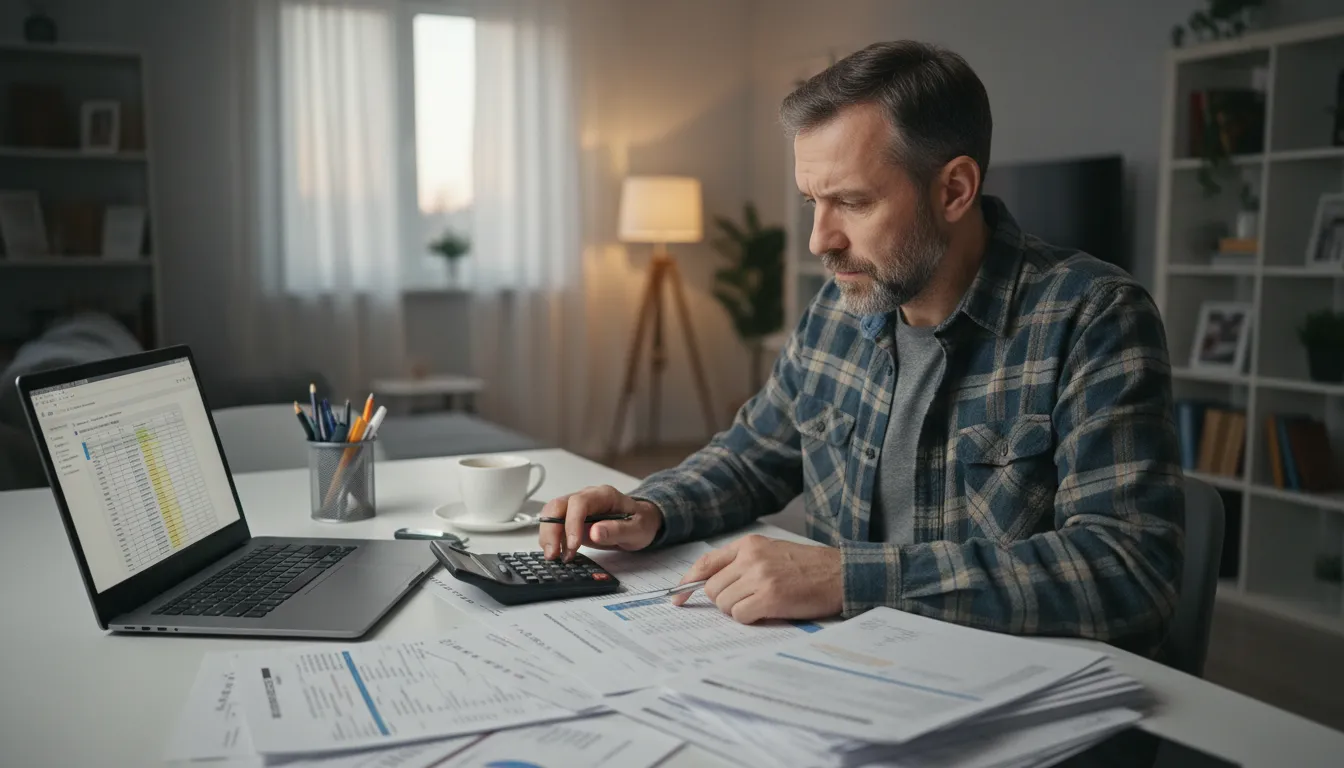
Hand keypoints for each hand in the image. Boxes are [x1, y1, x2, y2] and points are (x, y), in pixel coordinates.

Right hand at [538, 485, 662, 560]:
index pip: (579, 503)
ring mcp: (577, 508)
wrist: (641, 522)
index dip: (572, 523)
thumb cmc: (641, 522)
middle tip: (553, 554)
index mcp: (603, 495)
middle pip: (558, 506)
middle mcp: (586, 497)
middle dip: (551, 530)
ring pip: (551, 514)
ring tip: (554, 556)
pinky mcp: (571, 519)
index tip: (573, 545)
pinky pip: (554, 524)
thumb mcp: (637, 529)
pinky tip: (557, 552)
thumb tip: (595, 532)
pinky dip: (551, 538)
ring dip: (548, 535)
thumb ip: (617, 530)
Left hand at [672, 534, 842, 623]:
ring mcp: (760, 576)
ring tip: (761, 605)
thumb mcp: (771, 552)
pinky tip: (767, 612)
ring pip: (723, 604)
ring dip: (738, 610)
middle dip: (723, 601)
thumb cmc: (808, 567)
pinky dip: (749, 619)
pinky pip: (740, 615)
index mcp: (749, 545)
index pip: (706, 563)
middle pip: (712, 588)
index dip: (687, 583)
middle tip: (747, 603)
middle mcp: (750, 558)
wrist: (840, 574)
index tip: (678, 599)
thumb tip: (710, 585)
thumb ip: (742, 563)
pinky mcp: (770, 597)